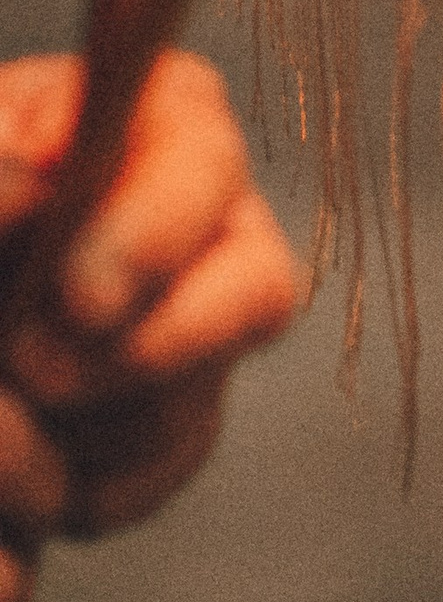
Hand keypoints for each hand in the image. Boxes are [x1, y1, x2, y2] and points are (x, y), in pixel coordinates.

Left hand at [0, 51, 301, 601]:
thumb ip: (1, 170)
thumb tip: (37, 189)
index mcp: (170, 119)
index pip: (205, 168)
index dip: (153, 237)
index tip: (76, 298)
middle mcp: (218, 216)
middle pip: (257, 291)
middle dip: (145, 353)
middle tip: (34, 372)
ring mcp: (210, 316)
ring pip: (200, 395)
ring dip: (94, 424)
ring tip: (12, 404)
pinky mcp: (186, 404)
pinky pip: (169, 465)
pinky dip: (95, 482)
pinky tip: (32, 463)